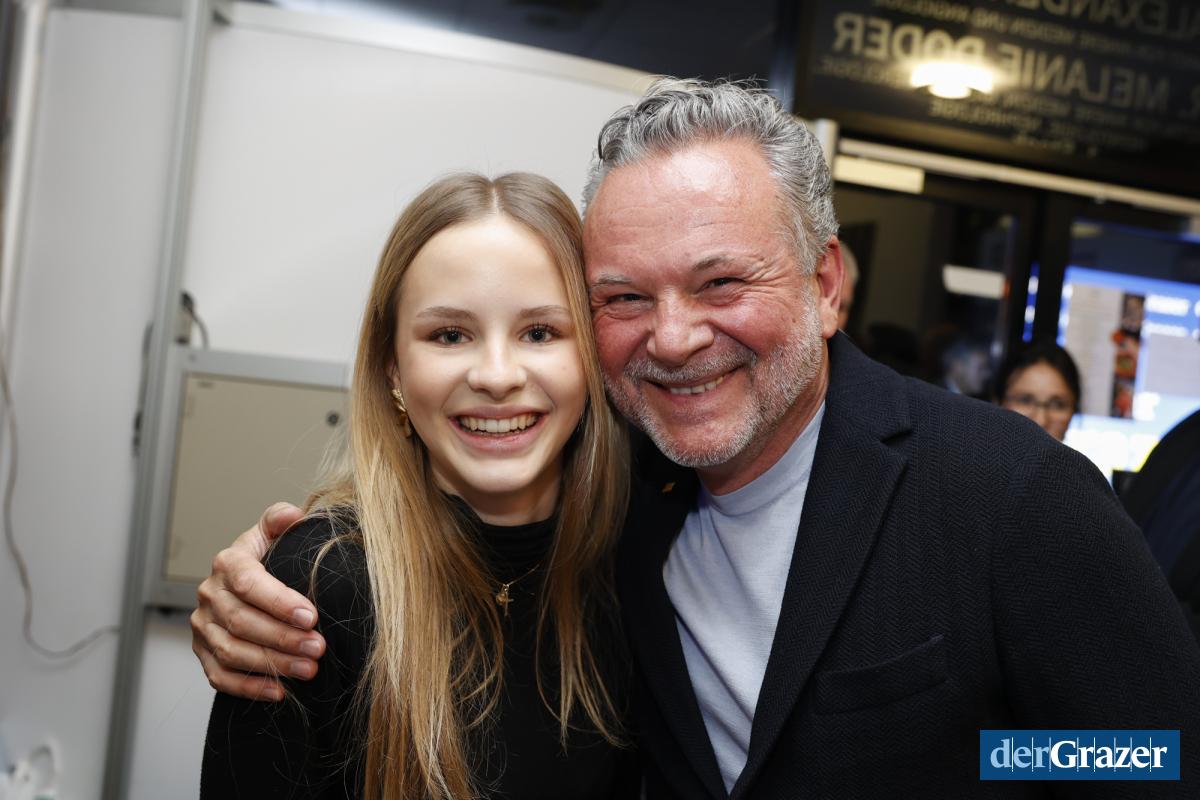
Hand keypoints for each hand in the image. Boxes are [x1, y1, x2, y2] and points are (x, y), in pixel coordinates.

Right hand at [191, 502, 325, 699]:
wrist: (246, 583)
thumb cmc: (268, 558)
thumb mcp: (273, 533)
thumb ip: (280, 519)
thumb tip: (292, 514)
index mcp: (228, 563)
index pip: (249, 583)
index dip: (279, 602)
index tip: (312, 616)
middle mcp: (209, 595)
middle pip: (242, 622)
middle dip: (283, 638)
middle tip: (318, 648)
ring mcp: (203, 627)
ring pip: (232, 652)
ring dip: (272, 664)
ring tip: (308, 669)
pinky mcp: (203, 653)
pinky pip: (220, 677)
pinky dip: (249, 687)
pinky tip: (280, 691)